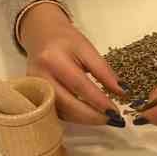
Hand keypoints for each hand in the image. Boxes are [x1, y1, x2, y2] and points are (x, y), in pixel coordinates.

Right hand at [18, 2, 124, 125]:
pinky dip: (75, 117)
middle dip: (92, 116)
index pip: (79, 85)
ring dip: (85, 119)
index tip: (116, 111)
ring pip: (62, 112)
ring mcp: (35, 89)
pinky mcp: (34, 97)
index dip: (99, 101)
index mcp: (53, 59)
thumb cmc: (66, 41)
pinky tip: (89, 116)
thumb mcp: (87, 49)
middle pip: (68, 104)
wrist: (41, 36)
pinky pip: (56, 112)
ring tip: (104, 118)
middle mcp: (40, 76)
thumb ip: (104, 70)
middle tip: (112, 119)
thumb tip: (122, 92)